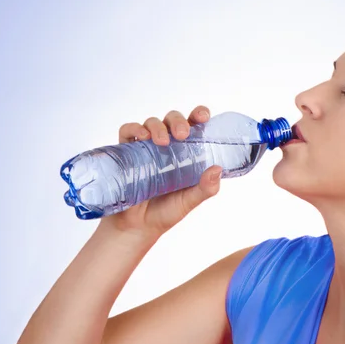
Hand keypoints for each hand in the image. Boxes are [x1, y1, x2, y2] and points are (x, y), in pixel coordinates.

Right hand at [98, 106, 221, 239]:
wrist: (137, 228)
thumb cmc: (165, 213)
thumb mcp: (190, 201)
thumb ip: (206, 188)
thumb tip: (217, 169)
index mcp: (186, 153)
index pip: (194, 126)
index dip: (198, 115)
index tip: (203, 117)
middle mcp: (167, 146)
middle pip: (172, 120)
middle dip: (178, 121)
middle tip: (182, 135)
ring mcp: (146, 148)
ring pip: (152, 123)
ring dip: (158, 126)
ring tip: (162, 141)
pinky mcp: (126, 152)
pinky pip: (128, 131)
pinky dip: (134, 129)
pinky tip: (142, 137)